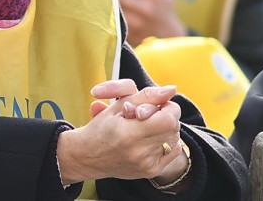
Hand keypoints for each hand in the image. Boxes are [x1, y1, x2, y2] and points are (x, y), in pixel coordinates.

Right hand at [57, 79, 184, 183]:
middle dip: (166, 116)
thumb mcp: (117, 106)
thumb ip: (145, 96)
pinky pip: (173, 152)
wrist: (88, 156)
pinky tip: (150, 139)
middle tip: (149, 115)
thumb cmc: (100, 129)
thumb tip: (171, 89)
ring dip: (165, 129)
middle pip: (173, 127)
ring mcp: (146, 164)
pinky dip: (166, 142)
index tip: (156, 104)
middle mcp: (139, 152)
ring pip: (174, 138)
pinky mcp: (151, 171)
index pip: (168, 119)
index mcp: (128, 133)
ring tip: (147, 127)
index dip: (167, 107)